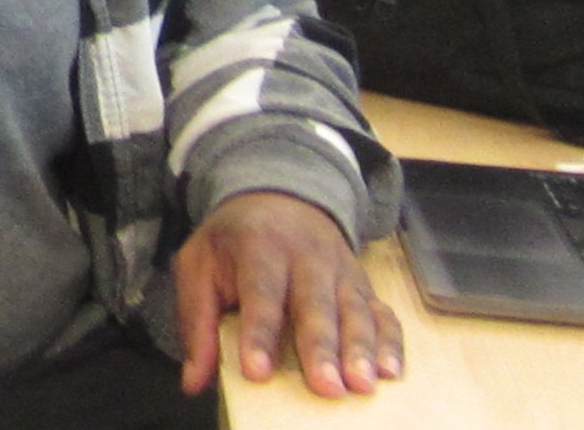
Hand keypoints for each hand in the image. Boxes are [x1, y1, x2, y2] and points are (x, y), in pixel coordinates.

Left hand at [175, 190, 401, 397]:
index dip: (258, 333)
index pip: (259, 292)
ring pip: (354, 310)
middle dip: (320, 348)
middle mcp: (305, 255)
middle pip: (314, 304)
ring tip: (362, 385)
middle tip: (326, 388)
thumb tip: (192, 382)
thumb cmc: (233, 242)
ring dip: (361, 349)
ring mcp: (340, 269)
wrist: (278, 195)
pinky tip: (391, 371)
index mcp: (258, 246)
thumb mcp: (198, 265)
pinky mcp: (363, 284)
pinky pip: (382, 312)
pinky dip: (390, 341)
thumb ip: (196, 322)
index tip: (257, 372)